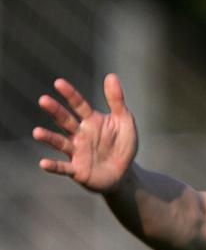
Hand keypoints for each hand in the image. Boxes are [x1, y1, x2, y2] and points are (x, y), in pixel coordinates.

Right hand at [35, 75, 139, 193]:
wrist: (124, 174)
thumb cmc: (122, 145)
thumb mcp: (124, 121)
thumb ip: (116, 100)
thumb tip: (111, 75)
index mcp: (90, 121)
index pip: (78, 104)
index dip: (70, 94)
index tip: (59, 83)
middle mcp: (79, 134)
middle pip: (65, 120)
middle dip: (55, 111)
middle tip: (43, 100)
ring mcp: (76, 152)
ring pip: (60, 143)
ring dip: (49, 138)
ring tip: (37, 132)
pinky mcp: (77, 170)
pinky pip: (63, 167)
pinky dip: (54, 166)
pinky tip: (43, 163)